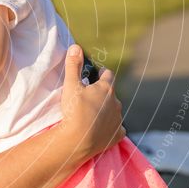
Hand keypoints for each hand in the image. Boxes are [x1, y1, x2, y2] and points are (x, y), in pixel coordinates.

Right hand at [61, 45, 124, 161]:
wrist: (77, 140)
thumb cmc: (74, 111)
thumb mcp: (70, 85)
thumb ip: (73, 65)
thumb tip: (76, 46)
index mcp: (106, 88)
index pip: (108, 75)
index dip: (102, 73)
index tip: (97, 73)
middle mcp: (116, 102)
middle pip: (112, 93)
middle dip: (103, 94)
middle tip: (91, 97)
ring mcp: (118, 119)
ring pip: (114, 111)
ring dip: (107, 110)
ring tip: (94, 115)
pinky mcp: (117, 134)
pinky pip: (118, 129)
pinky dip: (111, 128)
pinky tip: (103, 130)